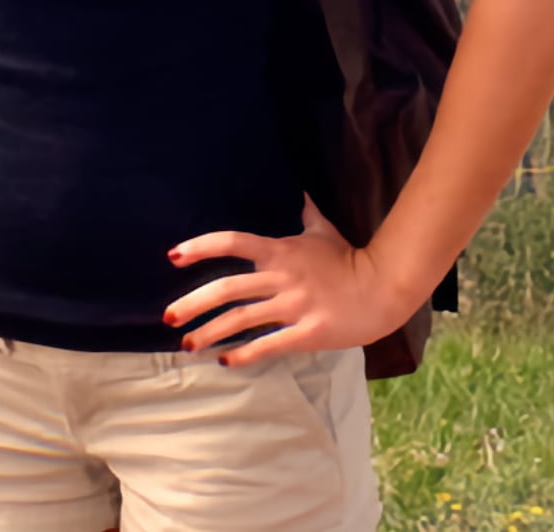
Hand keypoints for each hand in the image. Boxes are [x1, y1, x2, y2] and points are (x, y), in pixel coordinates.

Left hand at [163, 194, 417, 365]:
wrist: (384, 287)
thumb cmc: (352, 258)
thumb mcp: (324, 231)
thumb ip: (306, 213)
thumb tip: (300, 191)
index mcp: (281, 251)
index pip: (233, 242)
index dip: (201, 247)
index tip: (174, 256)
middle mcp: (282, 278)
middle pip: (228, 289)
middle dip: (193, 304)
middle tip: (168, 317)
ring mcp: (294, 306)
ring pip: (242, 320)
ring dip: (210, 333)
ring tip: (187, 344)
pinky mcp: (307, 333)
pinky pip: (269, 345)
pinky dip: (244, 355)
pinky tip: (226, 361)